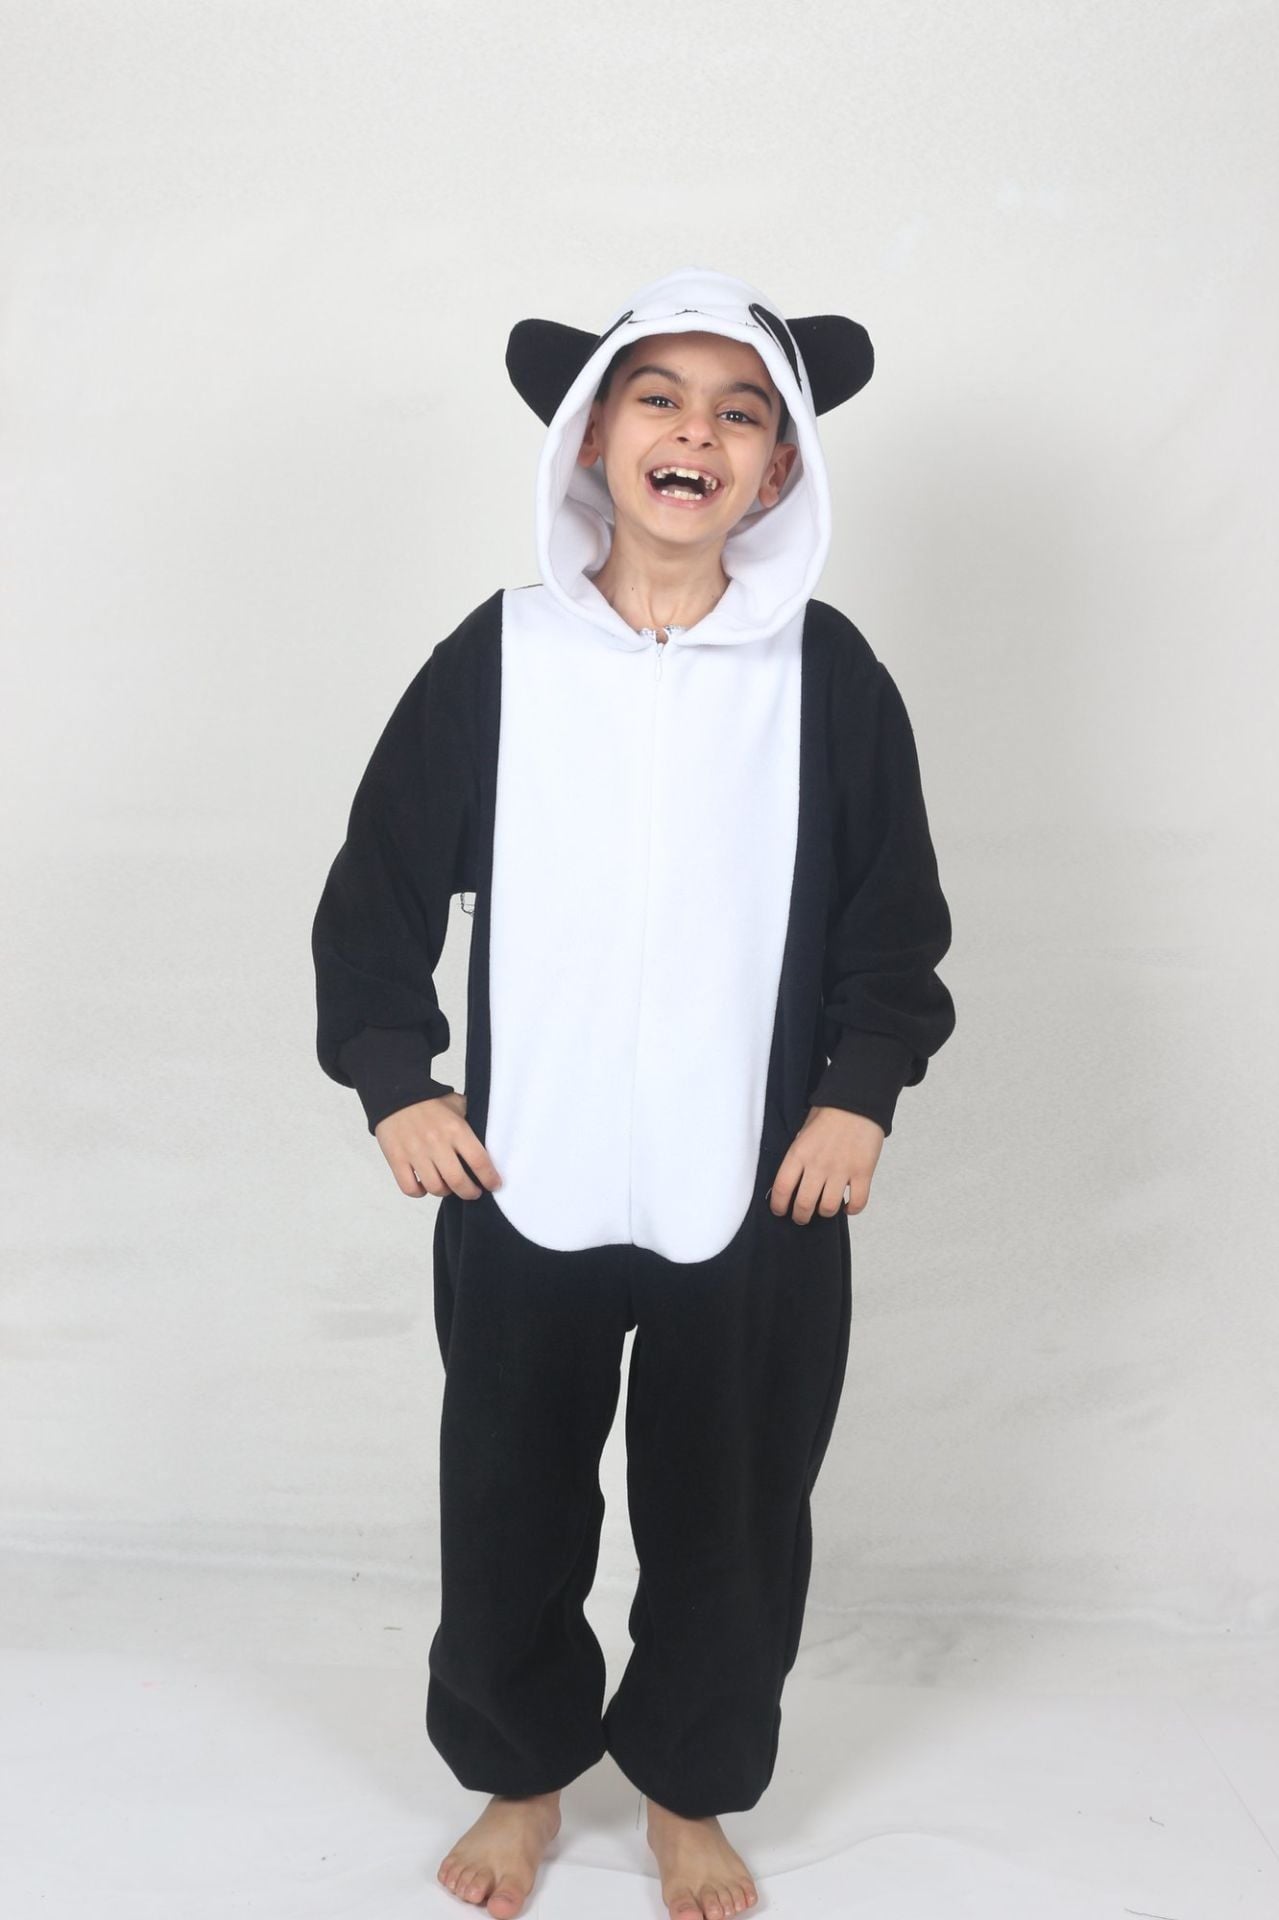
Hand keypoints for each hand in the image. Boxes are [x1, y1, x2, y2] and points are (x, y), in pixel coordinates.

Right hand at [374, 1091, 502, 1199]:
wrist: (394, 1094)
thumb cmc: (428, 1102)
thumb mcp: (456, 1105)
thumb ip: (472, 1121)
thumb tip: (490, 1138)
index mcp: (456, 1129)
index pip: (479, 1161)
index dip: (490, 1178)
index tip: (494, 1185)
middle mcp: (436, 1142)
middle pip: (458, 1181)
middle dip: (470, 1192)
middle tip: (473, 1192)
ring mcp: (415, 1152)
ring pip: (435, 1188)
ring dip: (445, 1192)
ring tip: (448, 1187)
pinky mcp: (397, 1159)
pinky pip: (410, 1188)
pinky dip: (420, 1192)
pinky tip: (425, 1185)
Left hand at [768, 1105, 883, 1223]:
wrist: (858, 1101)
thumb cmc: (830, 1112)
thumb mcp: (804, 1131)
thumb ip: (799, 1154)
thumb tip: (795, 1176)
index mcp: (799, 1154)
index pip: (781, 1188)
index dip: (778, 1205)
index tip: (779, 1210)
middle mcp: (818, 1165)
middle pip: (803, 1204)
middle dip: (800, 1216)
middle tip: (801, 1217)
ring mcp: (841, 1171)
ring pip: (828, 1208)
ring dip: (824, 1213)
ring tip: (824, 1209)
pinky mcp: (863, 1173)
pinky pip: (857, 1202)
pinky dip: (852, 1209)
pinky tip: (848, 1206)